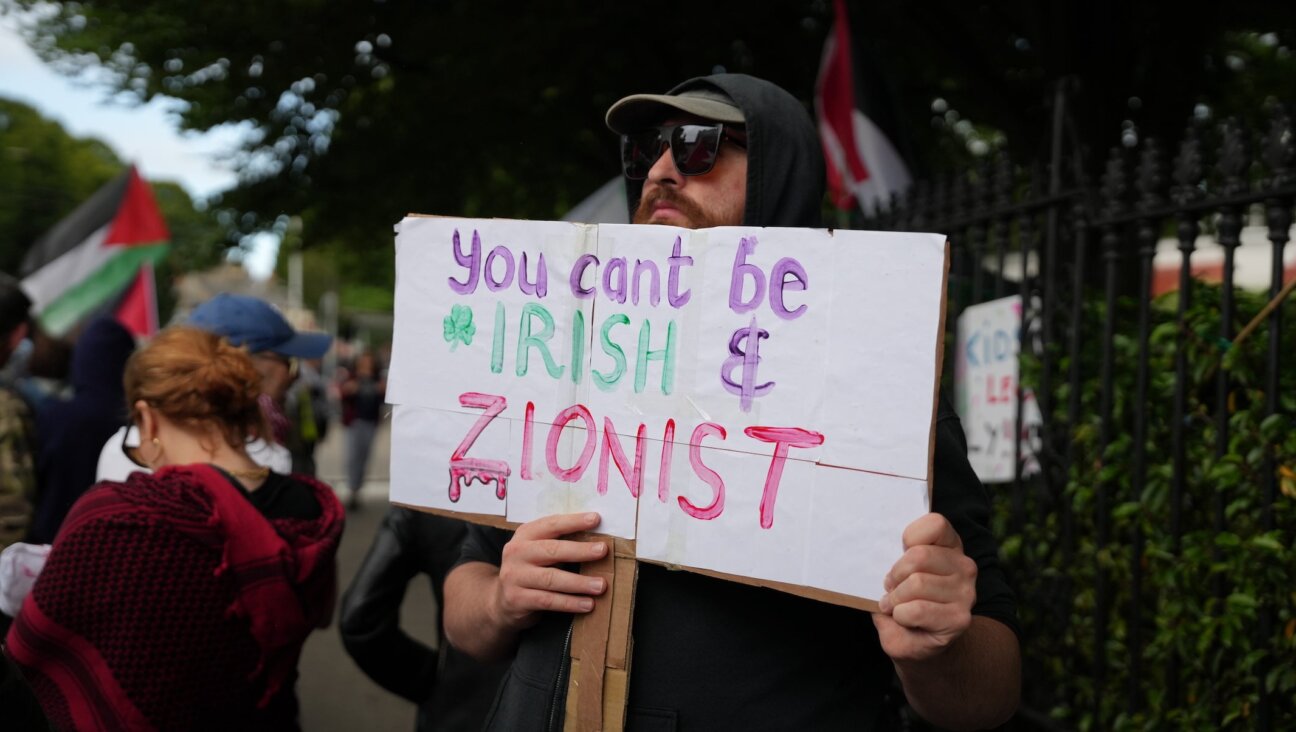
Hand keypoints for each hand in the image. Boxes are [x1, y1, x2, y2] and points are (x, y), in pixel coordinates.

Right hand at [491, 512, 608, 632]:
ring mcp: (514, 576)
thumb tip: (596, 539)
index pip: (551, 524)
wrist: (501, 601)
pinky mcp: (517, 599)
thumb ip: (559, 542)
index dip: (573, 521)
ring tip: (601, 585)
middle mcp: (516, 553)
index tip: (596, 519)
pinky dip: (570, 603)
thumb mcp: (538, 550)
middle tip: (603, 551)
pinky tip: (587, 604)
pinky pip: (548, 601)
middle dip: (580, 550)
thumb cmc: (531, 570)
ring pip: (551, 578)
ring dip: (579, 582)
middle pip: (552, 550)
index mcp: (525, 535)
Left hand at [873, 513, 976, 661]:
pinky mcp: (959, 618)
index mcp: (949, 546)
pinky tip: (904, 620)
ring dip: (895, 599)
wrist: (919, 644)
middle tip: (891, 588)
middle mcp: (964, 566)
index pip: (935, 524)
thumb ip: (893, 558)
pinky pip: (916, 610)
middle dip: (895, 575)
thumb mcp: (896, 574)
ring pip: (916, 583)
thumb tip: (876, 550)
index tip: (902, 554)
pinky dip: (900, 615)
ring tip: (896, 606)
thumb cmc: (904, 601)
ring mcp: (965, 593)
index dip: (910, 538)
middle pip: (919, 556)